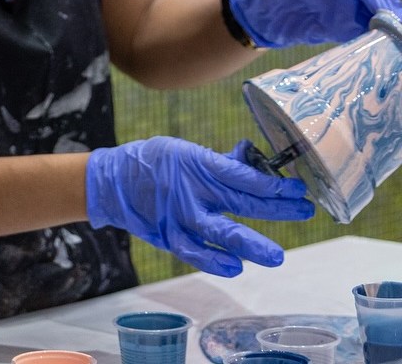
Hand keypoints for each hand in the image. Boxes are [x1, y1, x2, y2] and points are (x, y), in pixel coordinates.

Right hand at [86, 137, 313, 277]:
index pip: (243, 176)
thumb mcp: (184, 151)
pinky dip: (213, 261)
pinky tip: (234, 266)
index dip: (273, 184)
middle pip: (241, 202)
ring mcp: (179, 216)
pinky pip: (193, 252)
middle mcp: (190, 190)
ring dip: (250, 244)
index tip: (297, 188)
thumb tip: (254, 159)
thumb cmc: (153, 162)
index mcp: (196, 164)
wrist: (111, 182)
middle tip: (305, 211)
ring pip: (218, 232)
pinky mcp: (169, 236)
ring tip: (276, 256)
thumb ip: (219, 162)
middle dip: (277, 208)